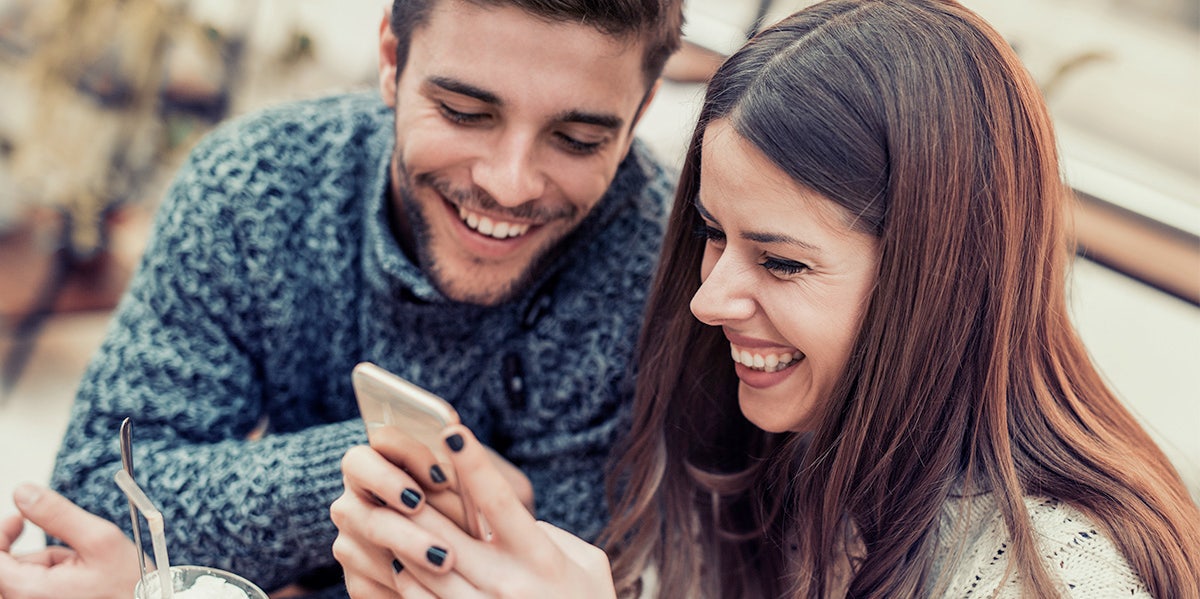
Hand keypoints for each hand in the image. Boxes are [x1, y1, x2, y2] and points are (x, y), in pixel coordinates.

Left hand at [0, 484, 140, 598]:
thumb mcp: (99, 540)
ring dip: (44, 565)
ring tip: (78, 567)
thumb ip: (57, 514)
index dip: (1, 533)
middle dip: (32, 551)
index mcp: (30, 591)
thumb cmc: (129, 586)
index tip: (19, 518)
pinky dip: (49, 577)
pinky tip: (75, 579)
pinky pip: (33, 589)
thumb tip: (22, 492)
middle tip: (64, 544)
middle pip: (6, 569)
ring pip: (20, 578)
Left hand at [332, 425, 614, 597]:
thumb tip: (508, 517)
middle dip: (414, 499)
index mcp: (542, 558)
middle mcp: (509, 585)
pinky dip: (405, 580)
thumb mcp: (586, 565)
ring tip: (387, 514)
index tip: (451, 431)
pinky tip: (401, 565)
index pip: (501, 501)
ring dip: (402, 539)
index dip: (474, 464)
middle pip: (446, 533)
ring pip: (423, 569)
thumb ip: (549, 534)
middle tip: (393, 469)